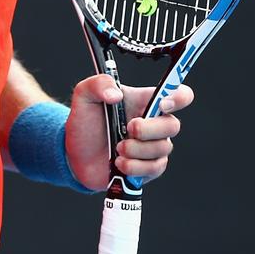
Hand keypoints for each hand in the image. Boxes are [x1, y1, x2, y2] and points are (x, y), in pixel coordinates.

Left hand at [64, 75, 193, 190]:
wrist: (75, 154)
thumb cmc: (85, 122)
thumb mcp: (84, 95)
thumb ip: (98, 84)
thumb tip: (115, 95)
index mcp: (144, 101)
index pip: (177, 94)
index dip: (178, 97)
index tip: (161, 104)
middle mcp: (153, 122)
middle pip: (173, 125)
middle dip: (150, 129)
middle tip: (129, 128)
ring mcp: (152, 146)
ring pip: (163, 148)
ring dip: (137, 149)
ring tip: (117, 148)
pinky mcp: (149, 167)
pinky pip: (155, 168)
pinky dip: (135, 166)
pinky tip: (119, 163)